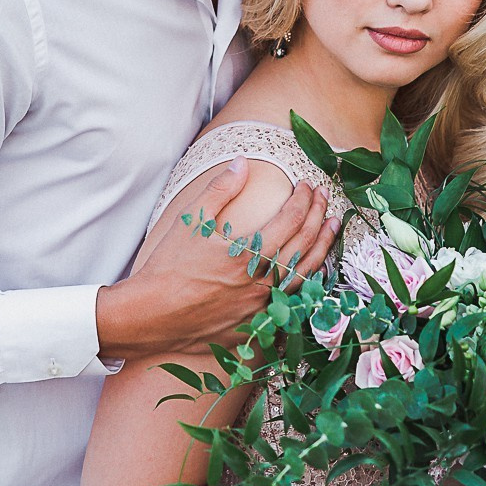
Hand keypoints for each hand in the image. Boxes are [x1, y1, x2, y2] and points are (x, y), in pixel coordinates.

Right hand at [96, 158, 340, 361]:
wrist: (153, 314)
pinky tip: (314, 266)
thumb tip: (243, 162)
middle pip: (304, 244)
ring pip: (307, 274)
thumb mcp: (192, 221)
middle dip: (317, 216)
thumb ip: (221, 190)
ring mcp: (263, 306)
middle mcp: (262, 282)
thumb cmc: (170, 267)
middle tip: (323, 197)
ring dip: (323, 246)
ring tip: (332, 227)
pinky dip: (309, 279)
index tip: (307, 185)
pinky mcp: (259, 323)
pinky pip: (295, 300)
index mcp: (248, 254)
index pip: (291, 219)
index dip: (303, 199)